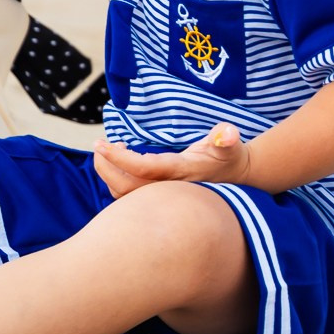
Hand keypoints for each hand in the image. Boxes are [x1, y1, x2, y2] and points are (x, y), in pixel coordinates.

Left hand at [91, 124, 250, 197]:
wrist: (235, 179)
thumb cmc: (229, 158)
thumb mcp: (230, 145)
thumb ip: (226, 138)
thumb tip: (227, 134)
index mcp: (181, 173)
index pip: (144, 169)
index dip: (120, 158)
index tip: (101, 145)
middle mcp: (168, 189)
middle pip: (126, 188)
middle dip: (105, 167)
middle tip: (99, 145)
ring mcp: (162, 197)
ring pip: (125, 196)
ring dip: (109, 174)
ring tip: (110, 149)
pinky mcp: (158, 198)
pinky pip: (129, 196)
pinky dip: (117, 180)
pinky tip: (121, 161)